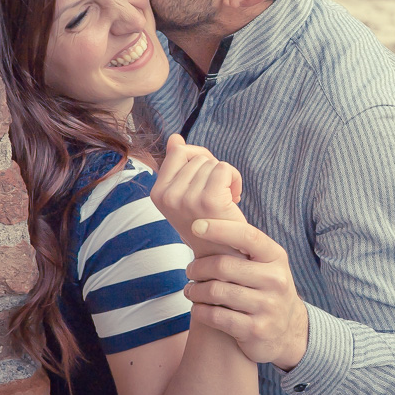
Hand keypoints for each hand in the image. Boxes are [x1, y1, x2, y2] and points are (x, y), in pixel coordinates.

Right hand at [151, 135, 244, 256]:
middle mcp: (168, 196)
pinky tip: (235, 198)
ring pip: (213, 162)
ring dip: (226, 177)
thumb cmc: (208, 223)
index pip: (179, 151)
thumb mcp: (187, 195)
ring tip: (224, 201)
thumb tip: (175, 138)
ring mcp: (187, 199)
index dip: (199, 161)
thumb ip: (179, 166)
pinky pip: (225, 168)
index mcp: (158, 193)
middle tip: (216, 197)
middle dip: (212, 171)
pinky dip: (236, 179)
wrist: (224, 256)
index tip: (205, 182)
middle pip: (199, 156)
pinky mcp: (209, 200)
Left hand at [184, 218, 308, 369]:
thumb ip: (243, 248)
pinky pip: (216, 317)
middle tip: (189, 271)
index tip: (196, 226)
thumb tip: (206, 221)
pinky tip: (198, 308)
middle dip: (198, 267)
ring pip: (216, 292)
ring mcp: (267, 306)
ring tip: (191, 290)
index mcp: (276, 258)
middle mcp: (275, 280)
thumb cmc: (266, 289)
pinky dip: (200, 311)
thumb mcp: (266, 265)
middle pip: (223, 266)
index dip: (220, 229)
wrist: (288, 331)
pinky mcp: (255, 330)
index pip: (247, 236)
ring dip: (194, 291)